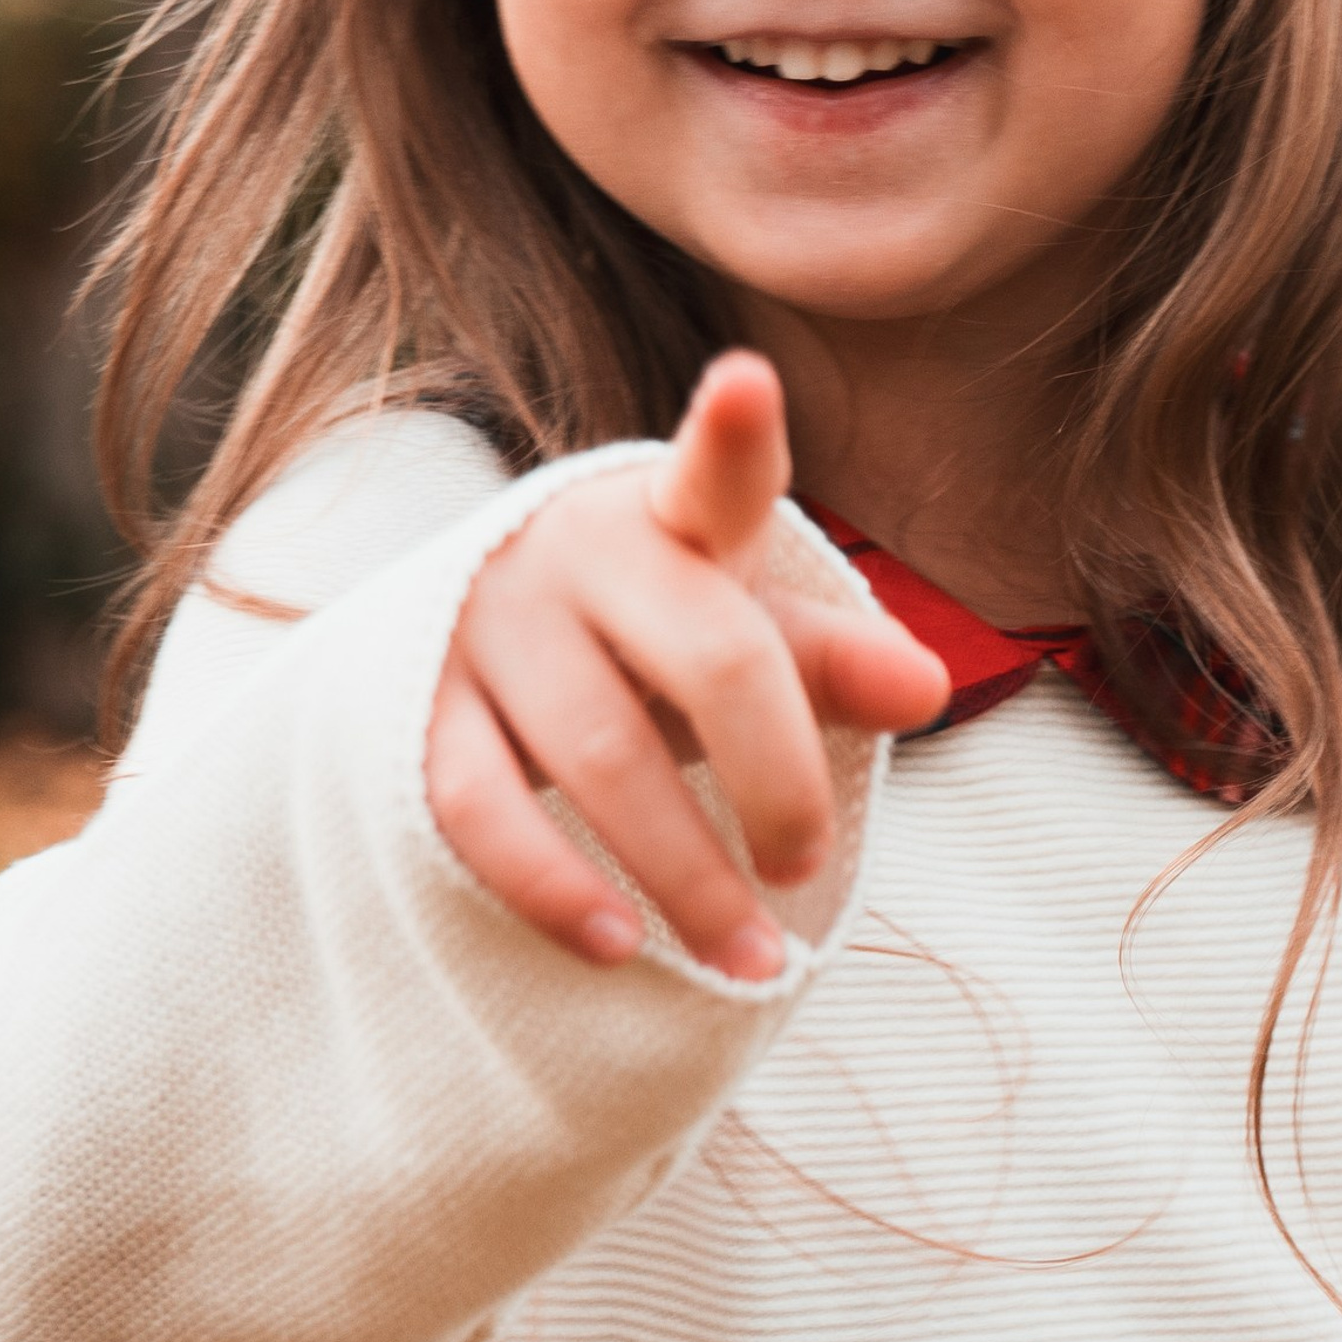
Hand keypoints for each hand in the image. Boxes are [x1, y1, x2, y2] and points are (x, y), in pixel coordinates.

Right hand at [425, 351, 947, 974]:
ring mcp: (488, 627)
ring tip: (750, 956)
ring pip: (601, 757)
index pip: (717, 475)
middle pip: (708, 661)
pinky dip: (555, 888)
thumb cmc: (647, 634)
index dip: (733, 432)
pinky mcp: (413, 711)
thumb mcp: (740, 630)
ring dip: (685, 873)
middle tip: (806, 864)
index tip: (748, 385)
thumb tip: (927, 686)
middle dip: (779, 782)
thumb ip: (831, 658)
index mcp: (671, 517)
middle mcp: (576, 554)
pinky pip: (482, 811)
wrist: (470, 638)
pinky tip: (621, 944)